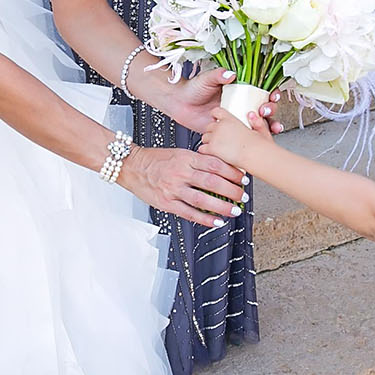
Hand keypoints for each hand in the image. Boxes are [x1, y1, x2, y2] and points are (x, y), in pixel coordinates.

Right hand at [120, 146, 246, 226]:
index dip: (232, 172)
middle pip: (213, 182)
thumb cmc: (155, 159)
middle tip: (243, 195)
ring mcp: (173, 189)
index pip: (215, 164)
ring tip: (235, 210)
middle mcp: (181, 172)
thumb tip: (221, 169)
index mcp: (186, 158)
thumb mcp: (179, 152)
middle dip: (232, 190)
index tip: (243, 178)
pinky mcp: (166, 203)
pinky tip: (216, 221)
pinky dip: (205, 219)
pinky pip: (189, 213)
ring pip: (203, 199)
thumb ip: (198, 161)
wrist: (132, 166)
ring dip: (222, 207)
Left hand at [159, 66, 281, 134]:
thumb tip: (231, 74)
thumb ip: (218, 76)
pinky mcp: (229, 132)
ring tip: (274, 129)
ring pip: (258, 124)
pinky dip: (252, 141)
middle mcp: (240, 105)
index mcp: (240, 91)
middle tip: (265, 112)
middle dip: (270, 110)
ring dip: (269, 127)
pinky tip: (259, 143)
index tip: (273, 96)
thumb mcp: (206, 79)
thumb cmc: (193, 89)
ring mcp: (236, 119)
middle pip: (263, 108)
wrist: (178, 104)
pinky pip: (243, 137)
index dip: (271, 94)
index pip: (261, 92)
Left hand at [200, 106, 273, 171]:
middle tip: (218, 139)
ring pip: (205, 137)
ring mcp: (215, 137)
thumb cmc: (259, 146)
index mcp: (230, 119)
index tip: (217, 120)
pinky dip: (206, 152)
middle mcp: (220, 126)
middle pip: (209, 126)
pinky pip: (202, 148)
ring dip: (209, 142)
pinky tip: (212, 155)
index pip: (217, 112)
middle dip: (212, 132)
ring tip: (217, 148)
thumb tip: (252, 115)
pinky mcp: (212, 148)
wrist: (255, 155)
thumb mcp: (261, 131)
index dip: (216, 116)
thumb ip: (257, 122)